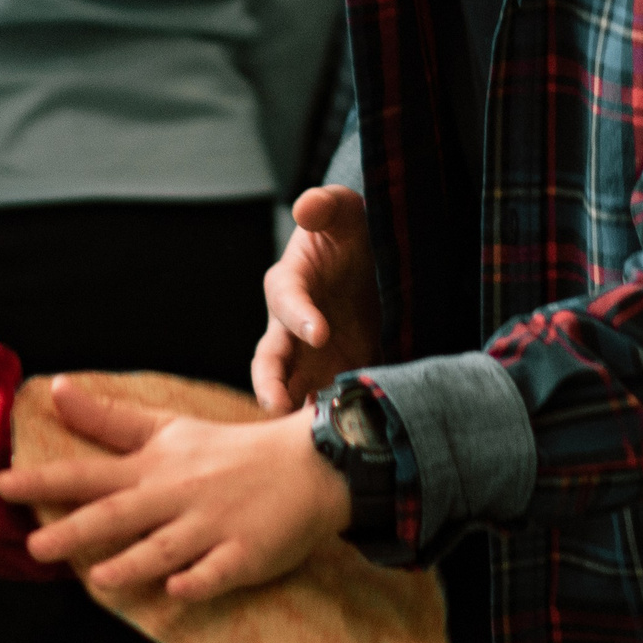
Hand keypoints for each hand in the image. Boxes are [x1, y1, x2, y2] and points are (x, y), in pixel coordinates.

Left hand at [0, 378, 349, 602]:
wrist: (306, 464)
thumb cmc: (228, 449)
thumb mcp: (166, 427)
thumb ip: (109, 419)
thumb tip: (57, 390)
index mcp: (154, 467)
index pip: (90, 472)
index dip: (45, 479)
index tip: (2, 484)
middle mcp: (176, 495)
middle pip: (119, 514)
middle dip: (77, 529)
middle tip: (36, 545)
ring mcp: (211, 525)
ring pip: (167, 547)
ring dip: (134, 562)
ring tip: (99, 578)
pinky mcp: (245, 553)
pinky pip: (219, 570)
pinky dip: (200, 579)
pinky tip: (178, 590)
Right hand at [252, 185, 381, 414]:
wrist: (374, 262)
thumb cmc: (352, 231)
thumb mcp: (344, 211)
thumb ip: (325, 206)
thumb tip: (306, 208)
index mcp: (287, 285)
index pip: (285, 301)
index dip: (299, 316)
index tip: (320, 331)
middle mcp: (292, 329)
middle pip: (269, 363)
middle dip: (270, 385)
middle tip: (280, 405)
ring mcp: (313, 358)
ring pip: (294, 393)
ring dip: (299, 413)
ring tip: (315, 436)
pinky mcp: (340, 376)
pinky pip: (331, 403)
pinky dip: (336, 421)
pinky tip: (354, 435)